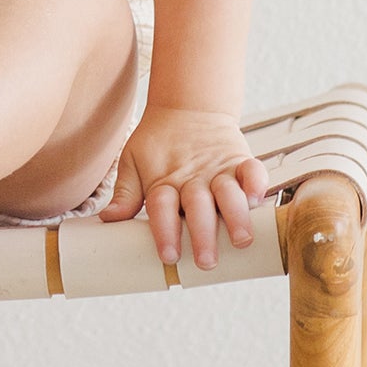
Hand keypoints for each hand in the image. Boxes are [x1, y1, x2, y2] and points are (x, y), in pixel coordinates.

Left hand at [99, 105, 266, 268]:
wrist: (187, 106)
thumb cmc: (158, 142)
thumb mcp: (134, 163)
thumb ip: (126, 194)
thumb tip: (109, 218)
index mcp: (164, 181)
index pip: (162, 208)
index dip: (165, 232)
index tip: (169, 256)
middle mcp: (193, 178)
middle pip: (197, 206)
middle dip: (203, 235)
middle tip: (206, 261)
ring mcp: (219, 169)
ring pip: (228, 193)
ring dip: (235, 216)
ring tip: (241, 239)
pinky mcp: (239, 160)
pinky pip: (252, 169)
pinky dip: (257, 182)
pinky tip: (258, 198)